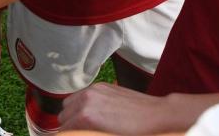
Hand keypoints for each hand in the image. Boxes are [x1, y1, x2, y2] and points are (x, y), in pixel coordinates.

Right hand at [59, 83, 173, 134]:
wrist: (156, 115)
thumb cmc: (135, 133)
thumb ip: (87, 133)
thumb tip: (77, 132)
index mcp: (86, 117)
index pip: (63, 129)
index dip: (65, 135)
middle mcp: (86, 100)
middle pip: (62, 115)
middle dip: (67, 125)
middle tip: (77, 132)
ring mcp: (93, 90)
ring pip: (69, 103)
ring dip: (72, 113)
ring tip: (82, 122)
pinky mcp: (101, 86)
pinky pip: (81, 94)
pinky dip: (82, 103)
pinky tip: (93, 111)